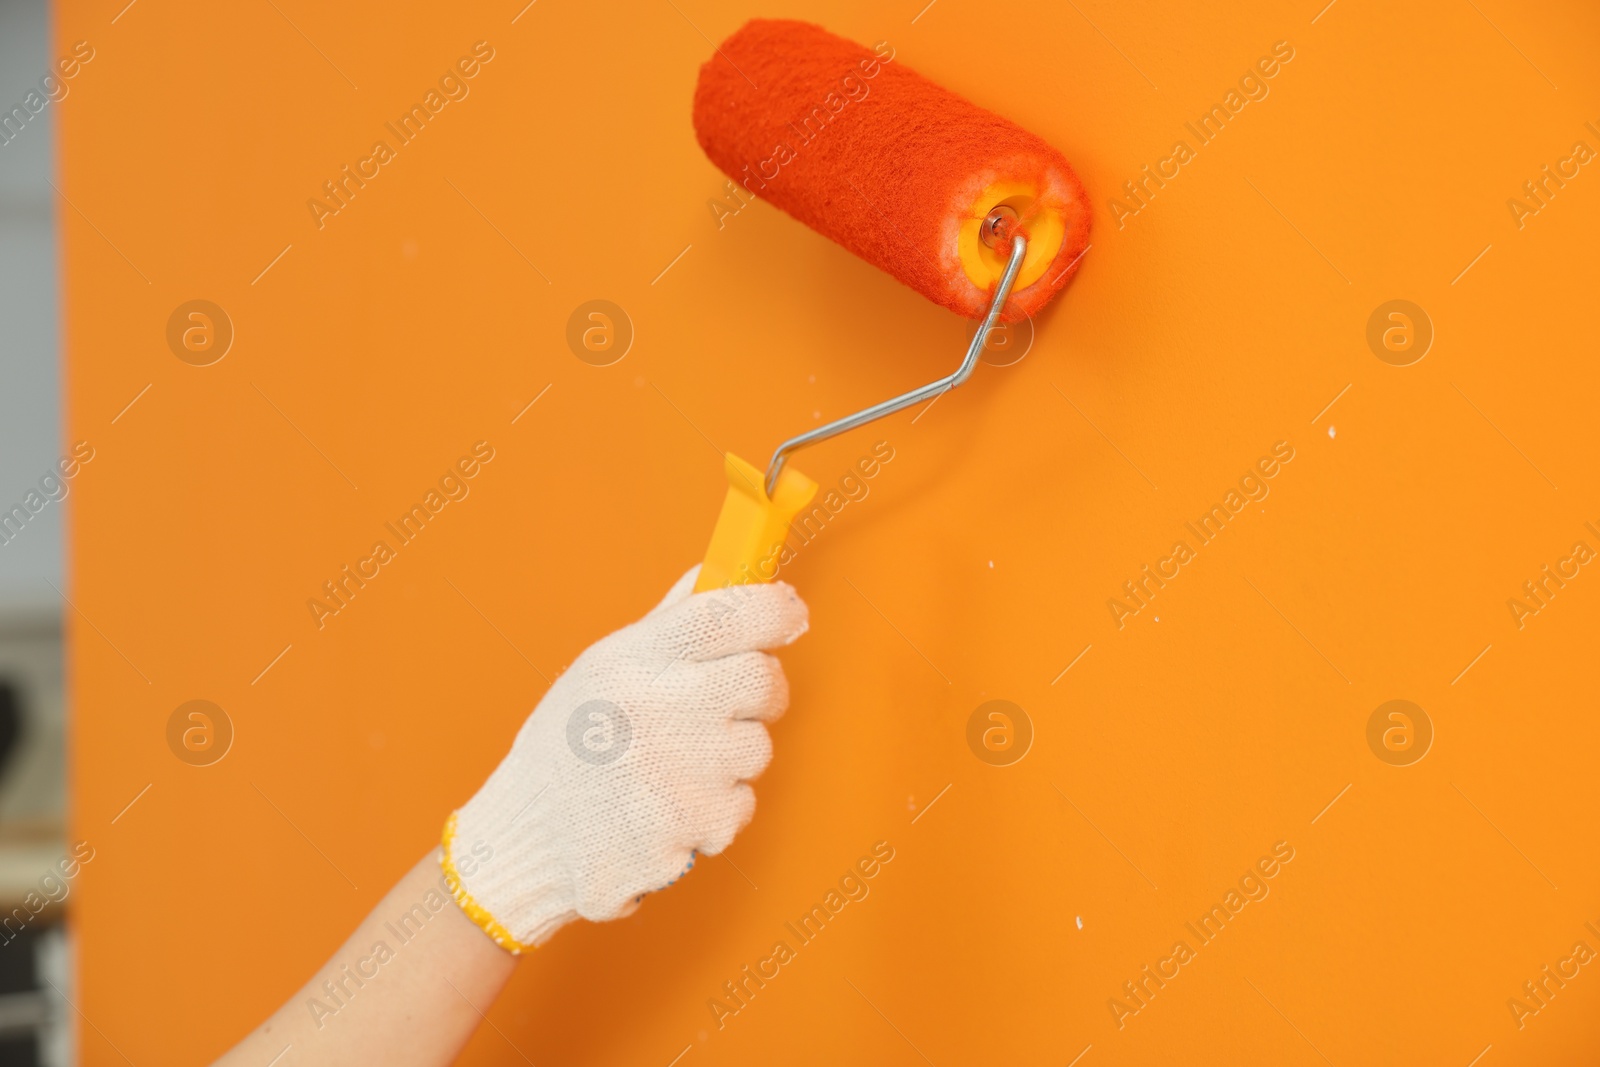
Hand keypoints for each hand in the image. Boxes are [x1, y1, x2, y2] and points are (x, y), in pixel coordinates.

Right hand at [443, 566, 807, 950]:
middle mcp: (658, 707)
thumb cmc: (568, 749)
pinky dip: (714, 811)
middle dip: (762, 691)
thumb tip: (722, 571)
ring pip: (757, 747)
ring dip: (730, 759)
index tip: (789, 613)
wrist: (526, 841)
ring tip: (675, 767)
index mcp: (633, 660)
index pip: (728, 611)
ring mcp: (679, 770)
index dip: (774, 608)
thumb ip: (668, 623)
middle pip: (762, 678)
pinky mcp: (693, 826)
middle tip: (732, 704)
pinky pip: (741, 806)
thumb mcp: (601, 668)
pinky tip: (668, 808)